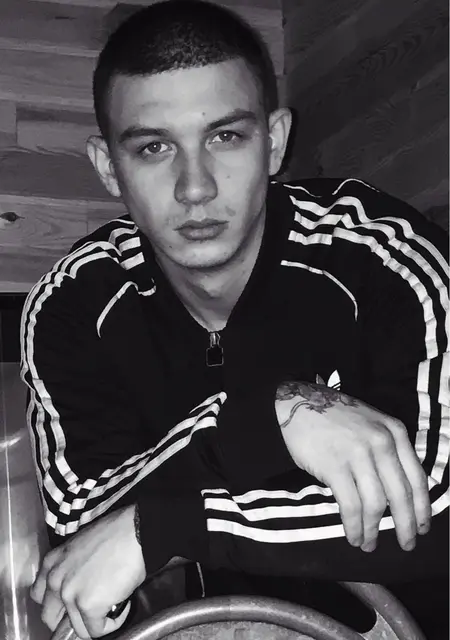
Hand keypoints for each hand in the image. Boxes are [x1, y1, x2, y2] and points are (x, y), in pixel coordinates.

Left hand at [31, 504, 145, 638]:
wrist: (135, 531)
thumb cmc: (116, 532)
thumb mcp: (81, 545)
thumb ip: (71, 567)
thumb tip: (82, 583)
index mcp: (52, 562)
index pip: (40, 595)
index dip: (58, 602)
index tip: (72, 600)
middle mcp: (55, 580)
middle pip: (51, 617)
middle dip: (70, 618)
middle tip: (91, 609)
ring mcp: (70, 595)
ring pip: (77, 628)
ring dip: (95, 621)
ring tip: (113, 604)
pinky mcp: (88, 606)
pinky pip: (97, 630)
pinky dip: (112, 622)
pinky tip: (123, 605)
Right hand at [276, 382, 430, 551]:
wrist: (299, 402)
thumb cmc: (336, 417)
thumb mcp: (373, 424)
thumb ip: (388, 450)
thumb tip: (397, 493)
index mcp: (395, 432)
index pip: (417, 478)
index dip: (421, 508)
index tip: (422, 527)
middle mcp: (381, 443)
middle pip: (400, 495)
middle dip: (405, 526)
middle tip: (406, 545)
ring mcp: (358, 454)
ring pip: (375, 504)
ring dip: (374, 530)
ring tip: (369, 544)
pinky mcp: (335, 466)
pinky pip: (351, 505)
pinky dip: (354, 526)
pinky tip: (353, 536)